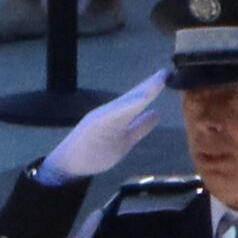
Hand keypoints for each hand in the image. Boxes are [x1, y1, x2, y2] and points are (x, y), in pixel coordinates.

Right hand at [38, 66, 174, 188]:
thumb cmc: (95, 151)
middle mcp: (111, 113)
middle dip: (149, 86)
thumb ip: (139, 127)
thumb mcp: (124, 139)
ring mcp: (102, 119)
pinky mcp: (95, 127)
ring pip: (125, 105)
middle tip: (165, 73)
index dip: (153, 88)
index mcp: (118, 115)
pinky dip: (125, 108)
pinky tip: (139, 101)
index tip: (168, 76)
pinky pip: (112, 116)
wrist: (68, 164)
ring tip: (156, 83)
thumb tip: (156, 114)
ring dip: (140, 94)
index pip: (139, 99)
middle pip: (133, 98)